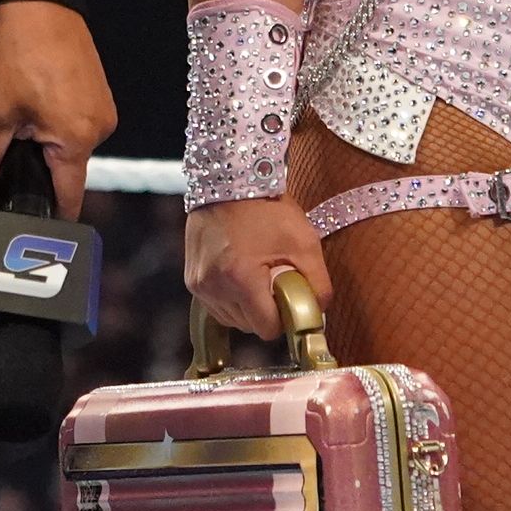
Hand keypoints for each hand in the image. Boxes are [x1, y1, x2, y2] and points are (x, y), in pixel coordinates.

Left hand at [0, 0, 118, 218]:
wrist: (37, 1)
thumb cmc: (17, 51)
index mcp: (77, 139)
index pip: (68, 197)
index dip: (48, 215)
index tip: (32, 226)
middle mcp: (100, 127)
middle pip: (67, 168)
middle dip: (37, 165)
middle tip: (8, 145)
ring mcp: (102, 107)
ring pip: (69, 143)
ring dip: (45, 139)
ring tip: (20, 112)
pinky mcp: (97, 91)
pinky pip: (75, 121)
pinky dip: (54, 119)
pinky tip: (34, 99)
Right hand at [185, 197, 330, 338]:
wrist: (230, 181)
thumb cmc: (268, 208)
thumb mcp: (305, 242)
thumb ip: (319, 284)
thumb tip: (318, 313)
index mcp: (241, 279)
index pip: (266, 329)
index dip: (283, 318)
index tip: (289, 298)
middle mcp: (214, 286)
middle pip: (248, 326)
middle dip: (266, 311)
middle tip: (274, 281)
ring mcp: (198, 284)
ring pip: (231, 319)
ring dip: (247, 307)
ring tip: (257, 275)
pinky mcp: (191, 279)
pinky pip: (216, 306)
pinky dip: (231, 299)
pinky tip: (241, 275)